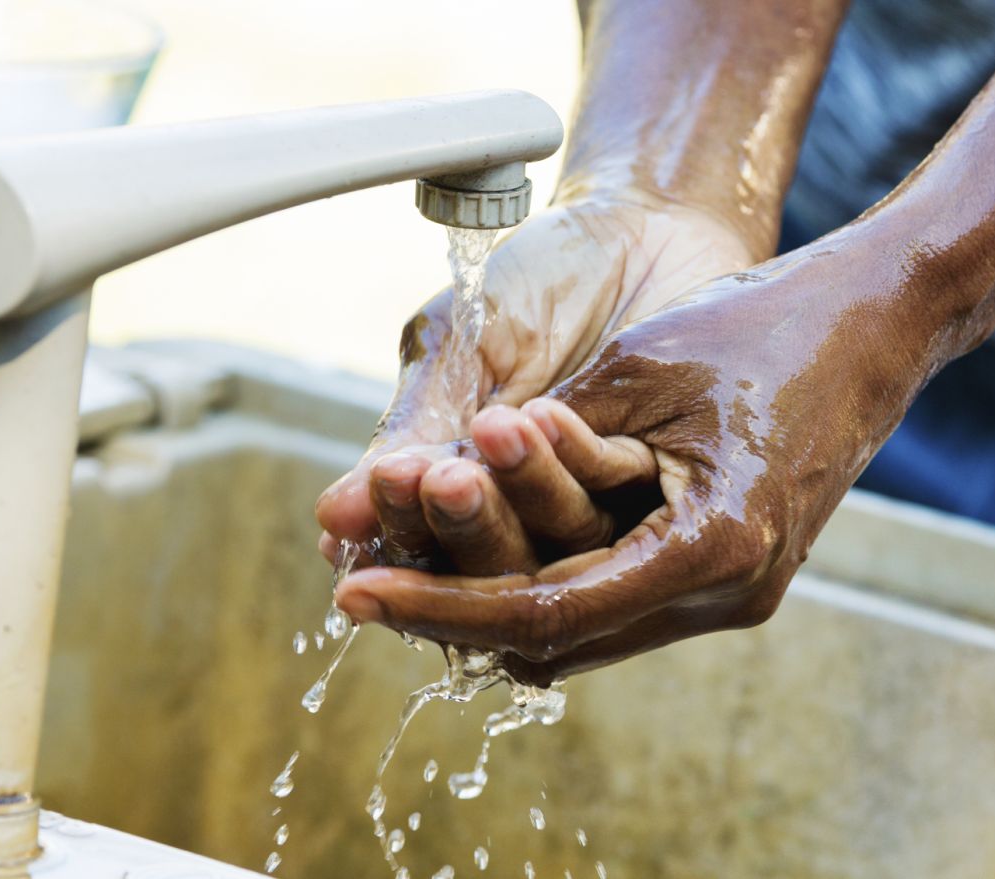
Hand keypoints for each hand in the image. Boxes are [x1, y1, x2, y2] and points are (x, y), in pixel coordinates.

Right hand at [315, 192, 751, 557]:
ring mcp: (596, 509)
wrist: (631, 228)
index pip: (423, 545)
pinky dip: (581, 457)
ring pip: (560, 544)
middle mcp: (527, 522)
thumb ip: (412, 432)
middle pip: (492, 567)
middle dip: (468, 520)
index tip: (391, 479)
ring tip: (500, 429)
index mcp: (457, 499)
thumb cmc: (533, 289)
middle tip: (449, 476)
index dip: (403, 520)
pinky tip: (548, 415)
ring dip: (526, 489)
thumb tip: (333, 521)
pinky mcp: (660, 486)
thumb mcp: (458, 350)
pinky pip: (620, 496)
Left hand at [335, 221, 955, 682]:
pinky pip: (617, 597)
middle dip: (455, 610)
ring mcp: (733, 591)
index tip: (355, 595)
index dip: (441, 606)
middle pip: (559, 641)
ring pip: (584, 629)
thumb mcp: (636, 371)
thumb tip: (454, 492)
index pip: (546, 610)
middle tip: (363, 585)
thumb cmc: (760, 324)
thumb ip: (546, 448)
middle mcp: (727, 594)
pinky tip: (486, 542)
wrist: (872, 320)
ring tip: (407, 562)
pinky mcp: (727, 571)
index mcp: (712, 549)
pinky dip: (547, 575)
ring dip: (497, 594)